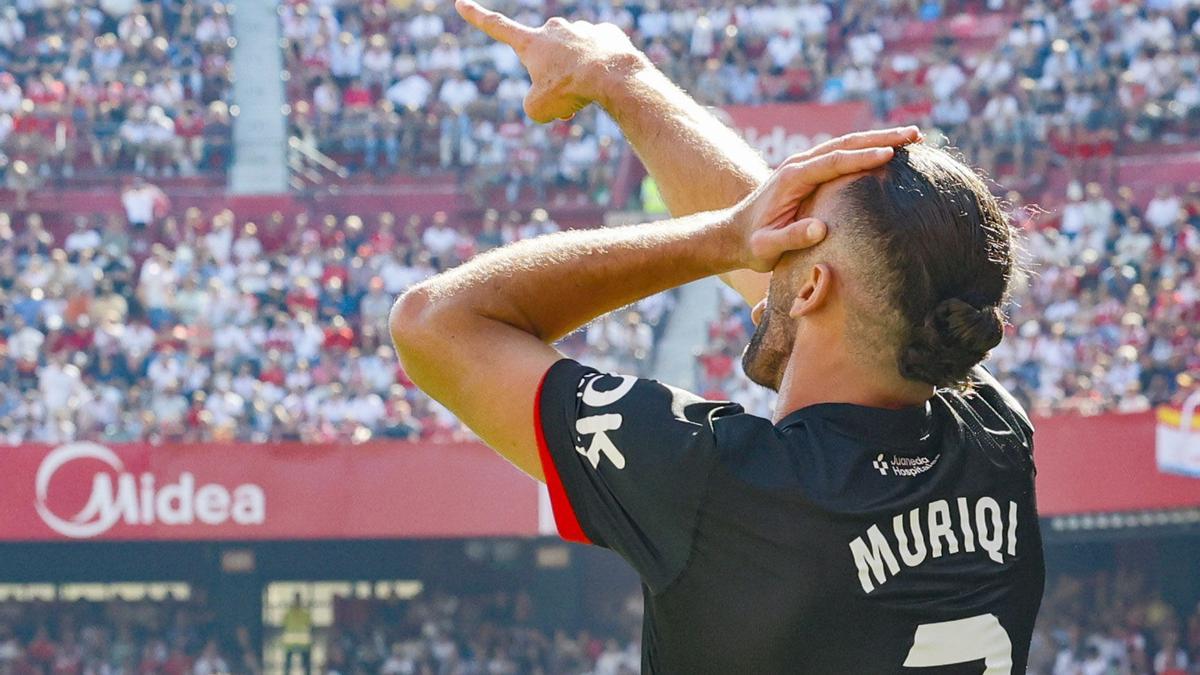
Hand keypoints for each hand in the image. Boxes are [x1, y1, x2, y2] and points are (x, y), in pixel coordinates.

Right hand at [455, 0, 647, 121]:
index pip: (497, 27)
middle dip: (556, 79)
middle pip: (549, 60)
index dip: (477, 16)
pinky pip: (602, 55)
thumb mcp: (539, 109)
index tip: (461, 3)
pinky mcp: (608, 33)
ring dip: (580, 77)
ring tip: (591, 91)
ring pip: (578, 59)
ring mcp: (583, 28)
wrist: (613, 76)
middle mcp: (555, 29)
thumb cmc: (570, 91)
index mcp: (531, 43)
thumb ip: (535, 104)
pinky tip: (610, 79)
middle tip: (567, 98)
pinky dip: (603, 70)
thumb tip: (555, 98)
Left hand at [727, 128, 921, 271]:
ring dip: (879, 138)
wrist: (733, 235)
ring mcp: (804, 165)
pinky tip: (890, 150)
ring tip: (913, 137)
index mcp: (792, 178)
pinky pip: (842, 154)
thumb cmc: (752, 245)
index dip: (861, 158)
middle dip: (881, 138)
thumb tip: (821, 228)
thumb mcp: (766, 247)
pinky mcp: (809, 170)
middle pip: (845, 144)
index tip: (890, 154)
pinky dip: (867, 148)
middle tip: (915, 135)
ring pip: (846, 144)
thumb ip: (790, 238)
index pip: (832, 162)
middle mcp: (798, 164)